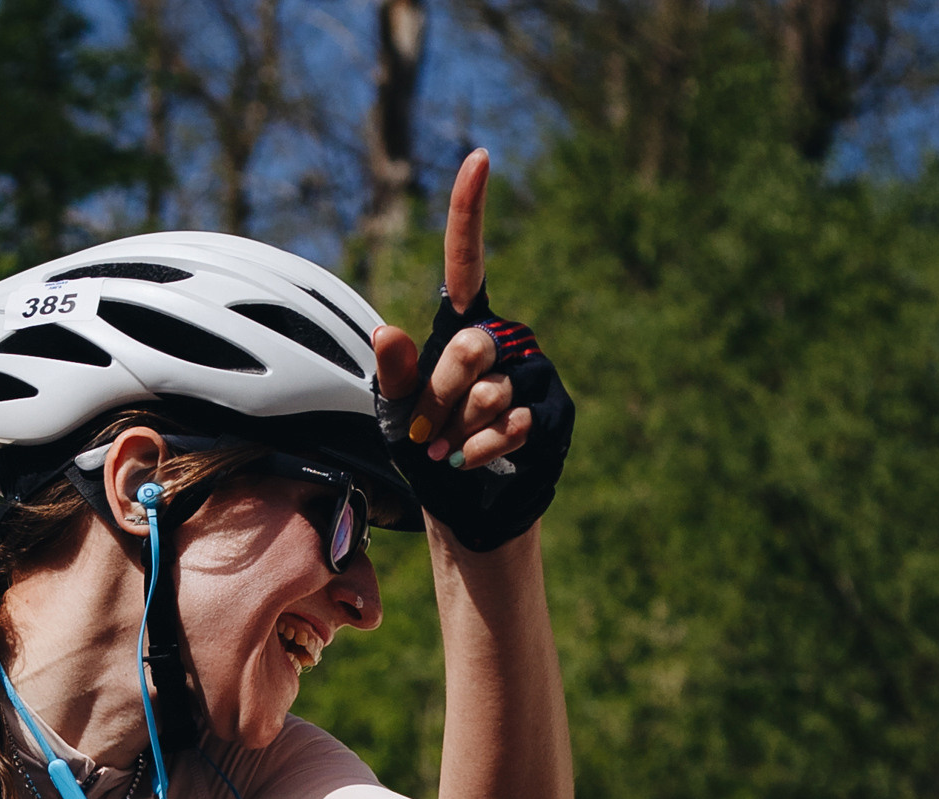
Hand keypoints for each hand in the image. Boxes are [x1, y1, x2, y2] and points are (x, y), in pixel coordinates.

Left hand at [374, 149, 530, 473]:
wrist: (463, 500)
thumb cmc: (425, 446)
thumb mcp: (394, 412)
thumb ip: (395, 375)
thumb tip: (386, 332)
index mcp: (462, 327)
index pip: (466, 262)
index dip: (469, 212)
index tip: (478, 157)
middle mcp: (502, 339)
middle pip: (468, 349)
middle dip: (437, 397)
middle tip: (424, 431)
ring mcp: (532, 373)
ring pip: (490, 394)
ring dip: (456, 432)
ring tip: (449, 449)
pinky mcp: (552, 410)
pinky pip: (511, 425)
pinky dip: (479, 450)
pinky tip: (468, 461)